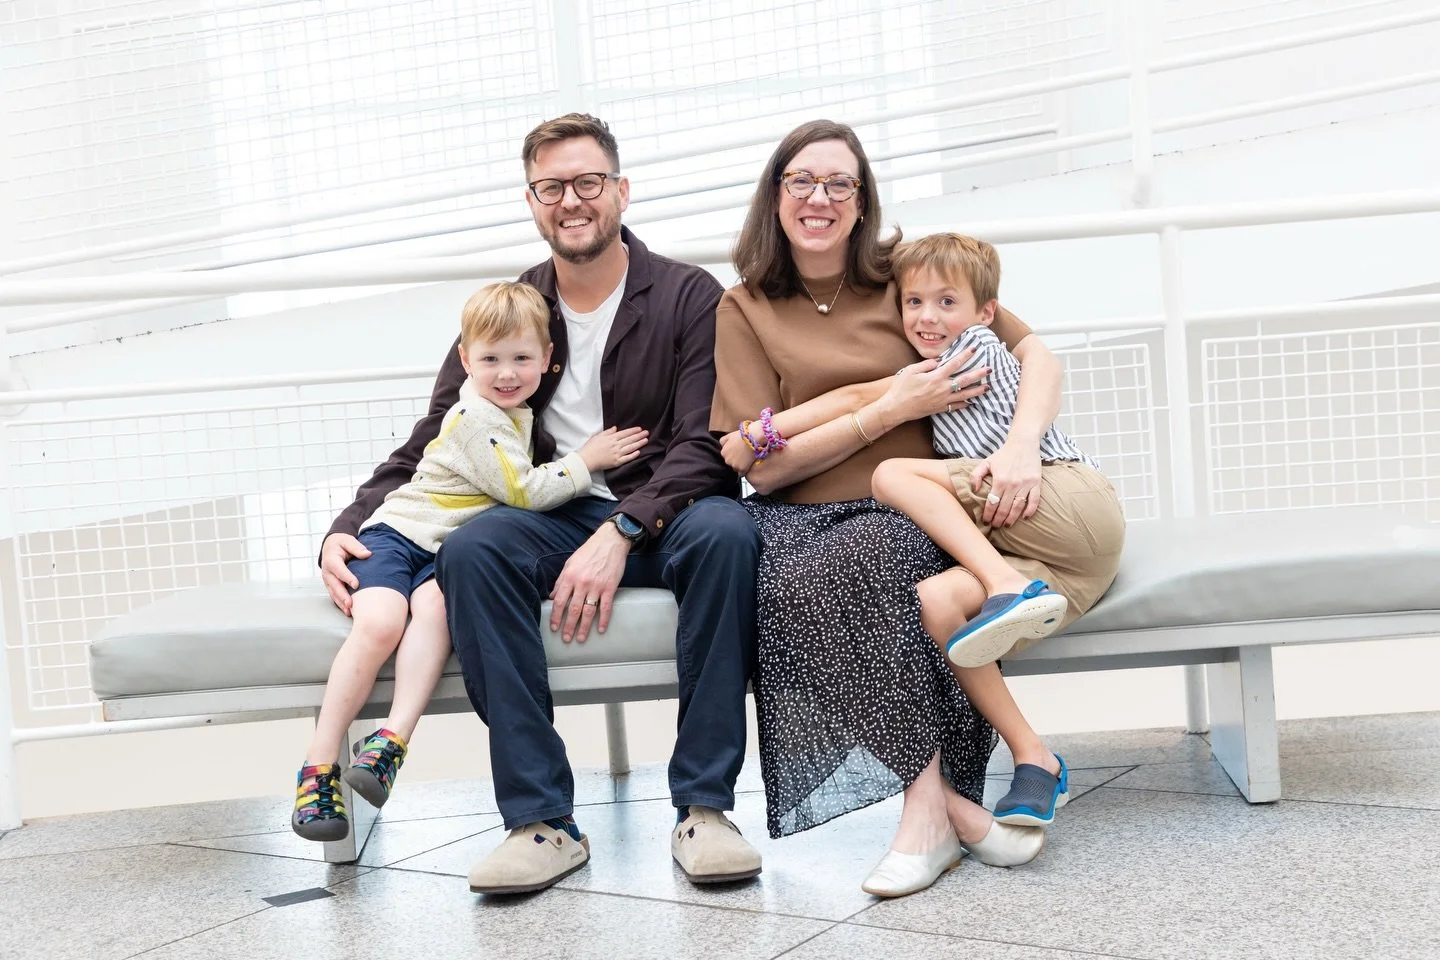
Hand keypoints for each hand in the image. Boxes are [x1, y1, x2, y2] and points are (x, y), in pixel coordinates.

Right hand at [319, 533, 371, 615]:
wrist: (330, 546)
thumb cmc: (340, 543)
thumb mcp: (348, 541)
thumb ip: (356, 547)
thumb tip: (367, 554)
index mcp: (331, 560)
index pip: (339, 570)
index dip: (347, 577)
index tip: (356, 585)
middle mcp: (327, 571)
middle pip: (334, 585)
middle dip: (342, 595)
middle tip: (350, 604)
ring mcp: (328, 580)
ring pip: (333, 593)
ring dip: (340, 602)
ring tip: (349, 611)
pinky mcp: (330, 585)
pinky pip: (334, 595)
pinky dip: (340, 603)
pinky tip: (347, 610)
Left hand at [549, 522, 630, 642]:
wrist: (610, 541)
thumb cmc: (588, 552)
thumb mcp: (570, 563)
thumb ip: (561, 580)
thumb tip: (552, 596)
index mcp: (570, 577)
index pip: (559, 601)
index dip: (556, 616)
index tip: (554, 627)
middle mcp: (582, 583)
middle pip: (573, 610)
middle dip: (568, 626)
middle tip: (566, 639)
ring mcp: (597, 586)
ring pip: (588, 612)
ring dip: (584, 627)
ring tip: (581, 639)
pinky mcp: (610, 588)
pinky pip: (606, 607)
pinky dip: (604, 620)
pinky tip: (601, 629)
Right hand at [579, 426, 648, 471]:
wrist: (586, 460)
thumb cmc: (590, 448)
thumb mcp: (598, 436)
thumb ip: (608, 432)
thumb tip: (615, 428)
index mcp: (611, 438)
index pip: (625, 433)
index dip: (633, 431)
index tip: (640, 429)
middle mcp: (616, 445)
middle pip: (630, 439)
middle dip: (639, 435)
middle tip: (647, 432)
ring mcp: (617, 454)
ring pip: (631, 448)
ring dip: (639, 443)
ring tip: (646, 440)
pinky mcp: (617, 462)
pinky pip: (627, 458)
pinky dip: (633, 455)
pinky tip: (639, 452)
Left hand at [719, 430, 757, 474]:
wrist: (753, 439)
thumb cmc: (742, 436)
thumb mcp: (729, 436)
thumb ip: (723, 441)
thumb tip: (722, 446)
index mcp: (723, 452)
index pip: (726, 457)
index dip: (733, 454)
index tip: (738, 452)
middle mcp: (727, 460)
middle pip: (731, 463)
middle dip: (736, 460)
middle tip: (743, 455)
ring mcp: (734, 465)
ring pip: (736, 468)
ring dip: (740, 465)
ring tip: (747, 458)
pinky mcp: (742, 469)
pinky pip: (742, 472)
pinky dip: (745, 468)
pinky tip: (749, 462)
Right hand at [876, 348, 988, 427]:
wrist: (896, 408)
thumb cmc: (901, 388)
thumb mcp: (911, 371)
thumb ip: (927, 364)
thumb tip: (938, 361)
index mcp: (936, 377)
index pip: (955, 363)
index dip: (965, 355)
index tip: (975, 348)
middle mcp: (942, 388)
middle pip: (965, 379)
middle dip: (979, 374)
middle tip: (990, 369)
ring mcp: (942, 400)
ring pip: (964, 395)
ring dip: (977, 391)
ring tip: (987, 387)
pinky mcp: (939, 408)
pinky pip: (955, 406)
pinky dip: (964, 404)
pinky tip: (971, 402)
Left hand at [969, 439, 1042, 526]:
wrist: (1023, 443)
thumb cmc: (1003, 454)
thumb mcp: (986, 462)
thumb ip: (976, 475)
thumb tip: (974, 490)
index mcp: (999, 480)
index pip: (992, 503)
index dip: (988, 514)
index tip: (986, 521)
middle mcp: (1013, 484)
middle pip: (1004, 508)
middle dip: (999, 520)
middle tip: (995, 526)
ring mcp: (1026, 484)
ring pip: (1018, 507)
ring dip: (1012, 518)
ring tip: (1007, 525)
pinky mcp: (1036, 483)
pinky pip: (1034, 500)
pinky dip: (1030, 510)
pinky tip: (1025, 517)